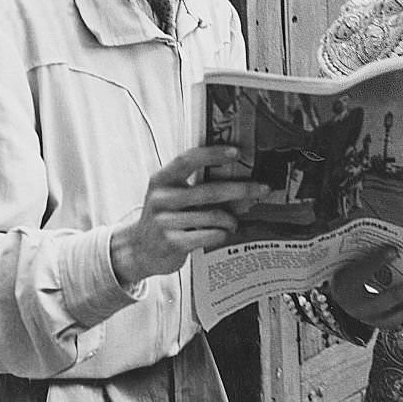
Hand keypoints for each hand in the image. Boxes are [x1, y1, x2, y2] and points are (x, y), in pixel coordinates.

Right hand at [110, 145, 269, 285]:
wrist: (140, 250)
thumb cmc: (165, 217)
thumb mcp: (172, 195)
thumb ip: (196, 184)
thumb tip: (240, 177)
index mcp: (161, 180)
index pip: (188, 160)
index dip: (213, 154)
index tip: (236, 152)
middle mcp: (161, 199)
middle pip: (209, 191)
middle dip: (241, 189)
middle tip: (262, 189)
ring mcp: (165, 222)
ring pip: (213, 216)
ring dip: (232, 219)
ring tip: (235, 221)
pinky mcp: (172, 242)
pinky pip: (209, 234)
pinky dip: (222, 233)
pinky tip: (224, 232)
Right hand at [328, 247, 402, 328]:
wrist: (339, 294)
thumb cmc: (348, 274)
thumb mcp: (350, 262)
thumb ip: (366, 254)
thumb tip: (389, 242)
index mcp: (344, 286)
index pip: (360, 274)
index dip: (377, 262)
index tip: (393, 250)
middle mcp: (353, 306)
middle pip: (378, 303)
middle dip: (398, 294)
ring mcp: (365, 317)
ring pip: (388, 319)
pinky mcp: (375, 323)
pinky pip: (393, 321)